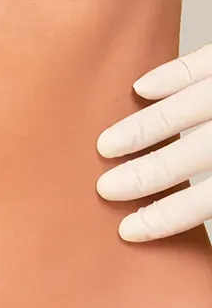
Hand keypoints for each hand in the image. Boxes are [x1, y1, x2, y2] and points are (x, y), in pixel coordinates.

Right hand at [96, 43, 211, 241]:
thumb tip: (203, 245)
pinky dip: (170, 76)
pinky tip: (142, 87)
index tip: (130, 230)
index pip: (207, 199)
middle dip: (145, 174)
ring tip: (106, 143)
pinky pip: (202, 63)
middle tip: (107, 188)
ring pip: (188, 107)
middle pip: (191, 154)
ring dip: (143, 128)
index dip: (167, 217)